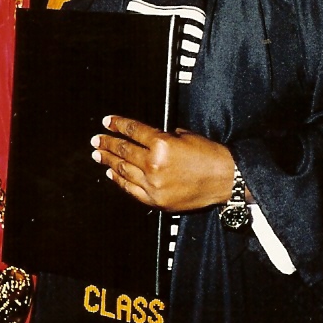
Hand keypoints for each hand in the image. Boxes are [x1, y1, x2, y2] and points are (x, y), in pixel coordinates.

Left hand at [91, 115, 237, 211]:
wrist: (225, 179)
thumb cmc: (211, 156)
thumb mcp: (186, 135)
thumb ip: (164, 136)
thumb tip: (147, 138)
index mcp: (162, 144)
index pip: (133, 131)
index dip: (117, 125)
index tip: (107, 122)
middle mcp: (154, 164)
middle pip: (123, 151)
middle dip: (107, 143)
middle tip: (96, 140)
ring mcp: (153, 185)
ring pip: (123, 171)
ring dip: (108, 162)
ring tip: (99, 155)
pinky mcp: (156, 200)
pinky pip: (131, 189)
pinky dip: (119, 181)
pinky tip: (112, 175)